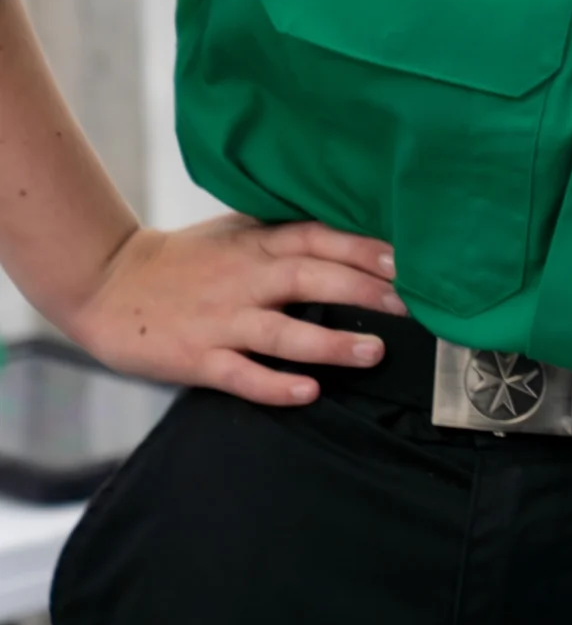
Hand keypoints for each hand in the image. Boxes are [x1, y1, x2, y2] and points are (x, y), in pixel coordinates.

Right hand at [63, 215, 401, 407]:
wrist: (107, 284)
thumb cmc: (186, 259)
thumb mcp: (237, 233)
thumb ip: (287, 235)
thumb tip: (355, 235)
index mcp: (258, 245)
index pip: (318, 239)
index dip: (362, 248)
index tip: (405, 261)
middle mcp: (245, 279)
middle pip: (312, 279)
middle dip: (364, 291)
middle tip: (410, 306)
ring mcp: (221, 320)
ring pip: (283, 331)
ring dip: (330, 343)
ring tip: (374, 352)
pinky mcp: (197, 358)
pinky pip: (241, 374)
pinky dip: (274, 384)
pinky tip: (307, 391)